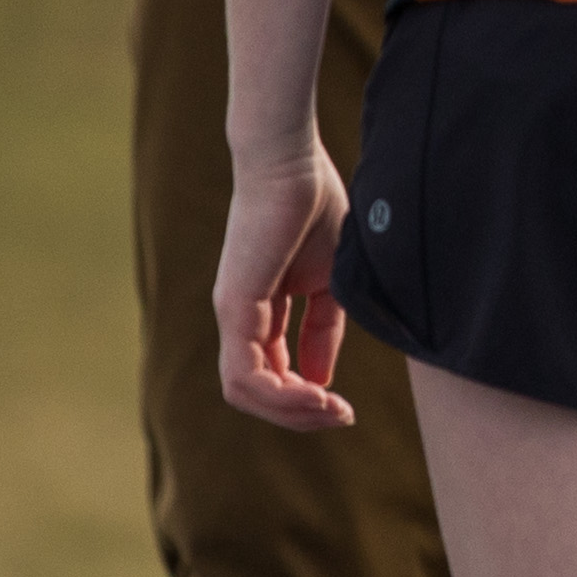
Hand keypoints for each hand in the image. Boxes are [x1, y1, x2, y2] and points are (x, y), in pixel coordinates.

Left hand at [212, 145, 355, 431]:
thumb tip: (321, 374)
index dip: (306, 398)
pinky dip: (280, 394)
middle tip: (340, 416)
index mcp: (260, 310)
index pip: (272, 373)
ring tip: (330, 408)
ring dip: (289, 411)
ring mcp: (231, 313)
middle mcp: (238, 318)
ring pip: (245, 392)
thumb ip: (324, 326)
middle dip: (299, 414)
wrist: (292, 160)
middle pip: (256, 392)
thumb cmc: (313, 203)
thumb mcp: (330, 277)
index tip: (345, 406)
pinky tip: (317, 392)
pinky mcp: (234, 306)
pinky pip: (245, 374)